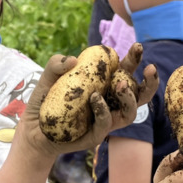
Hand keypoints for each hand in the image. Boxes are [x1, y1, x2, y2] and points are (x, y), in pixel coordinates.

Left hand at [19, 42, 157, 158]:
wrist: (31, 130)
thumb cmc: (45, 101)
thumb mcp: (48, 77)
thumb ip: (56, 64)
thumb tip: (72, 60)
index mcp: (104, 85)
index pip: (125, 72)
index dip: (134, 60)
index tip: (138, 46)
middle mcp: (110, 103)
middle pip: (139, 94)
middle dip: (150, 82)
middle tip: (150, 68)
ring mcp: (105, 121)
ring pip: (130, 113)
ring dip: (130, 98)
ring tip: (119, 85)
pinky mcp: (96, 135)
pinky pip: (106, 123)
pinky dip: (104, 110)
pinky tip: (95, 98)